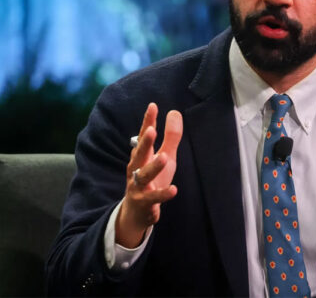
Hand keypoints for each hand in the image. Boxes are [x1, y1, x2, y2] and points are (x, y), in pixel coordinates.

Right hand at [116, 103, 182, 247]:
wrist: (136, 212)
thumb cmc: (152, 179)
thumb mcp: (164, 156)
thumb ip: (171, 137)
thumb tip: (175, 112)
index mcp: (142, 156)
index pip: (144, 136)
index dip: (148, 121)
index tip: (153, 106)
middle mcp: (137, 169)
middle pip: (139, 154)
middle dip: (145, 143)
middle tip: (152, 130)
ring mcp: (139, 186)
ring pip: (144, 176)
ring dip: (153, 167)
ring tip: (164, 158)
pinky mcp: (144, 203)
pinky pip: (153, 198)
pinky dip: (162, 194)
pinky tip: (174, 190)